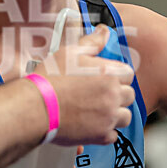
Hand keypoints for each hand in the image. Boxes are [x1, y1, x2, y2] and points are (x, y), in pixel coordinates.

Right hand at [36, 25, 134, 145]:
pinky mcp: (100, 136)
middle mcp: (113, 96)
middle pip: (129, 96)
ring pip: (125, 117)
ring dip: (115, 114)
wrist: (36, 107)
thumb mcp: (70, 52)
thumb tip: (104, 31)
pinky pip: (113, 136)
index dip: (117, 74)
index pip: (129, 73)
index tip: (104, 77)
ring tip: (97, 110)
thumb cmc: (51, 77)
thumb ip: (92, 42)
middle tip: (99, 94)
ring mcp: (108, 118)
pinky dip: (105, 131)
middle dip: (118, 94)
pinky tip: (91, 125)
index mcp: (110, 73)